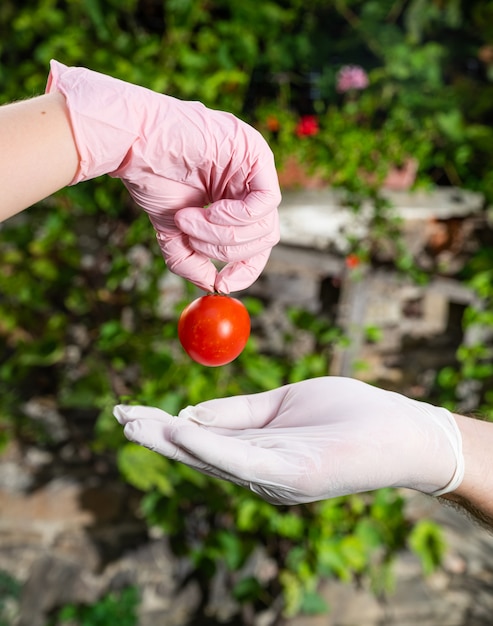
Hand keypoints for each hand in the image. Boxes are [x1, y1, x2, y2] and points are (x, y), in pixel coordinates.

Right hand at [46, 60, 280, 292]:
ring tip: (187, 220)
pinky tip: (210, 209)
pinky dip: (236, 217)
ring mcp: (255, 168)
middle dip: (224, 249)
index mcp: (235, 201)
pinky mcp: (257, 153)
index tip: (222, 283)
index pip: (257, 245)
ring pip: (264, 225)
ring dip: (221, 234)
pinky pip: (266, 202)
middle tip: (189, 237)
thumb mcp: (174, 230)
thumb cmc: (152, 177)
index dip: (244, 269)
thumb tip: (213, 286)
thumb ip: (192, 260)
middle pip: (263, 239)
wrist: (134, 142)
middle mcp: (249, 185)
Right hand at [114, 376, 463, 505]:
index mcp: (257, 452)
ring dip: (171, 441)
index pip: (202, 439)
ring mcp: (275, 478)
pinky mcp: (295, 478)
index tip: (129, 409)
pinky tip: (180, 429)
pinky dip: (209, 446)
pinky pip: (244, 461)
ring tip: (134, 422)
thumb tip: (188, 409)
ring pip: (213, 459)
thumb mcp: (283, 402)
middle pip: (198, 453)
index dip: (164, 425)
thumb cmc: (346, 413)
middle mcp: (259, 472)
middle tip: (118, 416)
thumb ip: (238, 411)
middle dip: (156, 436)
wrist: (404, 429)